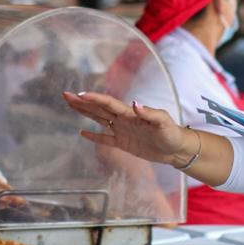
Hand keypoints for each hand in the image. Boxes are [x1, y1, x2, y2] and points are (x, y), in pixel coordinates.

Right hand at [62, 92, 189, 165]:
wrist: (178, 149)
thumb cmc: (172, 133)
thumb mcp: (163, 122)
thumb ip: (149, 113)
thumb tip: (135, 103)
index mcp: (130, 113)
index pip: (108, 104)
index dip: (94, 99)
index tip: (79, 95)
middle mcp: (123, 119)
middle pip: (98, 108)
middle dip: (82, 102)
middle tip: (66, 95)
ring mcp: (122, 131)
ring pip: (98, 120)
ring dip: (84, 113)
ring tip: (70, 105)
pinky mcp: (124, 144)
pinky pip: (105, 139)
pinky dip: (94, 136)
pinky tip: (82, 133)